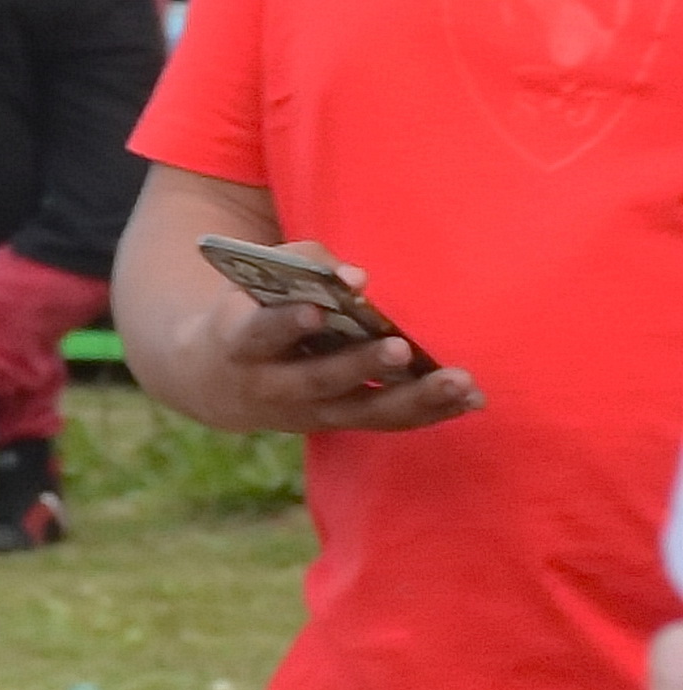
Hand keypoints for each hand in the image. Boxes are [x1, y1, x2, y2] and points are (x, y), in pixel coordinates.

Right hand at [171, 241, 481, 436]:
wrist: (218, 381)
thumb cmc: (248, 310)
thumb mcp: (252, 283)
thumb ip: (300, 266)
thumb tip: (355, 278)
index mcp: (239, 343)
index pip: (259, 334)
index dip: (286, 323)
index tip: (316, 309)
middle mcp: (273, 387)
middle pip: (319, 380)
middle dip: (360, 364)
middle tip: (399, 346)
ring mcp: (309, 413)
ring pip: (364, 412)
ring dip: (415, 397)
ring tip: (458, 380)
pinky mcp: (340, 422)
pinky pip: (389, 422)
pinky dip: (432, 411)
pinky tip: (472, 398)